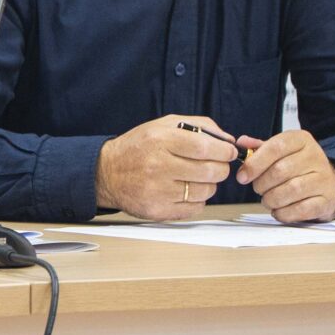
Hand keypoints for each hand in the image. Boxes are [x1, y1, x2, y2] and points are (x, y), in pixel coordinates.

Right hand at [95, 115, 237, 219]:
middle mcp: (157, 166)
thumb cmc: (138, 148)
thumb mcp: (163, 125)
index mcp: (160, 141)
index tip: (227, 152)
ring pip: (206, 191)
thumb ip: (199, 126)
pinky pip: (195, 208)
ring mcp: (157, 191)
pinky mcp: (157, 210)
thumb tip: (229, 141)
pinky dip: (196, 200)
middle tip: (214, 166)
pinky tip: (184, 191)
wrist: (106, 173)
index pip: (206, 148)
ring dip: (208, 185)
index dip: (224, 151)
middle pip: (211, 171)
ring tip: (194, 178)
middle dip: (220, 168)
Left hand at [237, 128, 334, 223]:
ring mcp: (324, 179)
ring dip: (271, 199)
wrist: (328, 184)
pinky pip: (301, 209)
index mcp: (301, 140)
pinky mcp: (327, 200)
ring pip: (291, 190)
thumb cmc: (297, 167)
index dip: (254, 164)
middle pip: (280, 171)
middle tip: (258, 188)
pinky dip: (284, 213)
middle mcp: (315, 157)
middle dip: (261, 184)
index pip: (276, 147)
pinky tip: (279, 210)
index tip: (242, 176)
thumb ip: (259, 148)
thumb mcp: (280, 151)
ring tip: (268, 199)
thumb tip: (241, 143)